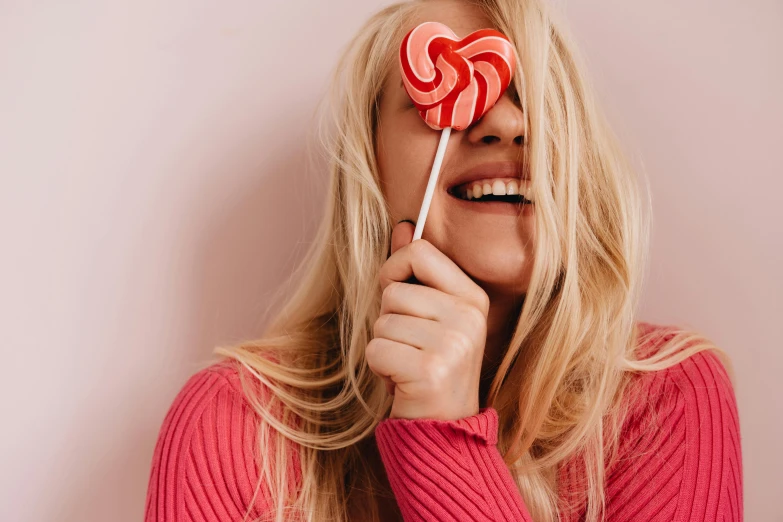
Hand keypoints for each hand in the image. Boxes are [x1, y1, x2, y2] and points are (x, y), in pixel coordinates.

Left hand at [366, 220, 489, 420]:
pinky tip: (401, 382)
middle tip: (408, 346)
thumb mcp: (430, 315)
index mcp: (472, 297)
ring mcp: (453, 344)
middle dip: (388, 319)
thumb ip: (416, 272)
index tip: (396, 294)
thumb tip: (403, 226)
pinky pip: (376, 349)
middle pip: (393, 290)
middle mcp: (469, 317)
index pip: (420, 252)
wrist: (444, 426)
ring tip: (406, 364)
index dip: (394, 270)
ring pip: (382, 321)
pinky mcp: (430, 371)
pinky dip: (378, 368)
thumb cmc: (431, 366)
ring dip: (383, 346)